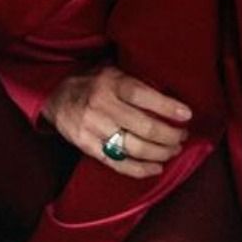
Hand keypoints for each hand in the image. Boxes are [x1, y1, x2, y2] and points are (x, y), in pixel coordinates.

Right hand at [42, 63, 191, 178]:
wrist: (55, 96)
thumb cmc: (93, 83)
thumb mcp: (112, 71)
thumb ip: (136, 82)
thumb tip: (172, 96)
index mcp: (111, 83)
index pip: (144, 96)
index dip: (168, 107)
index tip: (187, 115)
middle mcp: (102, 106)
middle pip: (144, 127)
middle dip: (170, 135)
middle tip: (182, 136)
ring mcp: (93, 128)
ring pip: (134, 148)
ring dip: (160, 153)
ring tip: (173, 150)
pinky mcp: (87, 146)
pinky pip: (117, 163)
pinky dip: (140, 169)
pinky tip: (156, 167)